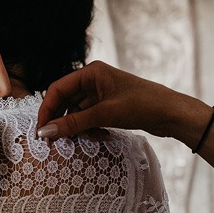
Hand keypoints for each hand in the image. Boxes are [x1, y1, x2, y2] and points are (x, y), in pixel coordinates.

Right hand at [36, 61, 178, 141]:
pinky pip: (88, 118)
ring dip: (78, 127)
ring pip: (76, 112)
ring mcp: (101, 94)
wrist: (172, 114)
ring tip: (89, 137)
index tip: (41, 130)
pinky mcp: (108, 106)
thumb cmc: (143, 104)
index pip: (57, 89)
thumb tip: (46, 132)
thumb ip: (74, 123)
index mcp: (91, 72)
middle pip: (65, 101)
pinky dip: (90, 129)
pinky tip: (101, 136)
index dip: (46, 109)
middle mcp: (94, 80)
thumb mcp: (105, 114)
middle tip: (56, 140)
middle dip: (62, 120)